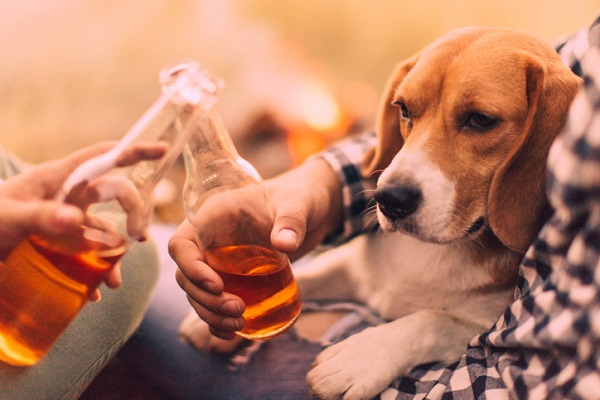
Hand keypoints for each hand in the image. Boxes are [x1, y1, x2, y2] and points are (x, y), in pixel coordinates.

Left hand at [0, 141, 166, 300]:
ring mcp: (63, 220)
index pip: (103, 157)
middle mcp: (66, 196)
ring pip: (102, 231)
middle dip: (133, 214)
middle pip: (114, 195)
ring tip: (113, 282)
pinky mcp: (57, 243)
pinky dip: (92, 274)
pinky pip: (85, 254)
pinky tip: (92, 293)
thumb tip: (77, 220)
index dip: (134, 151)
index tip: (162, 150)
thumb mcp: (9, 218)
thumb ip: (41, 217)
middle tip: (139, 237)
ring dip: (114, 255)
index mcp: (59, 179)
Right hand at [170, 155, 341, 338]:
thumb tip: (285, 244)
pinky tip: (232, 333)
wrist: (312, 207)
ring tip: (239, 325)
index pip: (182, 245)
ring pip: (198, 292)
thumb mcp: (299, 204)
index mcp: (213, 215)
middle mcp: (209, 238)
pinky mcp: (233, 274)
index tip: (218, 286)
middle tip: (237, 310)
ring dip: (210, 313)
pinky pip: (214, 299)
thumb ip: (292, 220)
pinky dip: (217, 319)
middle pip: (186, 275)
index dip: (192, 269)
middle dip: (205, 299)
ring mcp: (219, 258)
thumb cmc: (301, 197)